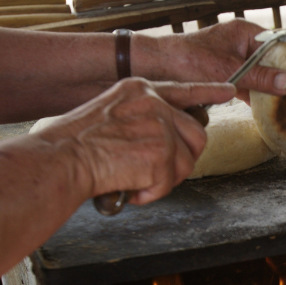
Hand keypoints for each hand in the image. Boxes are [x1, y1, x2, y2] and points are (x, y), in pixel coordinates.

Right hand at [33, 77, 234, 204]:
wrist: (59, 160)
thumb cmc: (72, 145)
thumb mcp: (108, 114)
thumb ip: (139, 119)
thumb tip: (161, 138)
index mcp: (139, 90)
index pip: (183, 90)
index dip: (207, 92)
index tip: (226, 90)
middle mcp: (154, 103)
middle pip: (196, 134)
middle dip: (183, 159)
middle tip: (157, 172)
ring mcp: (160, 126)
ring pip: (187, 161)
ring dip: (165, 179)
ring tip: (136, 180)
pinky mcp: (161, 153)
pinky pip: (170, 182)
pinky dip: (151, 193)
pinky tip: (130, 188)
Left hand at [135, 19, 285, 103]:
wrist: (156, 68)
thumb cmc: (187, 61)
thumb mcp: (228, 70)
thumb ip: (259, 77)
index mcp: (245, 32)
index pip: (279, 44)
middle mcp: (241, 43)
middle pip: (272, 61)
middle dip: (283, 77)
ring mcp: (234, 59)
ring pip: (260, 75)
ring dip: (270, 89)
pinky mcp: (226, 75)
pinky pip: (249, 85)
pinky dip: (256, 96)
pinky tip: (267, 109)